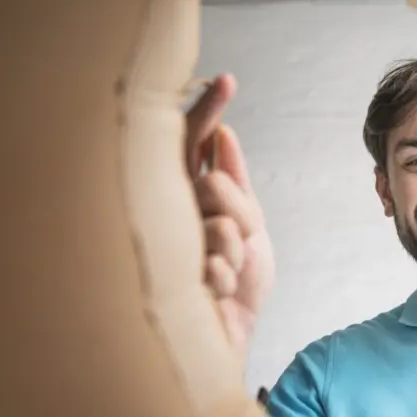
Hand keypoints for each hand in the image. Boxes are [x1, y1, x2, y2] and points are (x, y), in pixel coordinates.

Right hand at [185, 74, 273, 365]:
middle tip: (243, 239)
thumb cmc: (237, 285)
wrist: (230, 336)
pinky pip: (216, 259)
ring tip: (226, 273)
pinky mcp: (166, 275)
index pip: (194, 145)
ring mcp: (165, 242)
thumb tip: (224, 134)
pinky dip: (226, 279)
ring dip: (236, 252)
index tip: (227, 80)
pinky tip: (213, 294)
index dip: (208, 111)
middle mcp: (169, 211)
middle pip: (212, 183)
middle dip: (241, 213)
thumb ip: (235, 183)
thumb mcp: (251, 227)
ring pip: (217, 221)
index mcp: (187, 195)